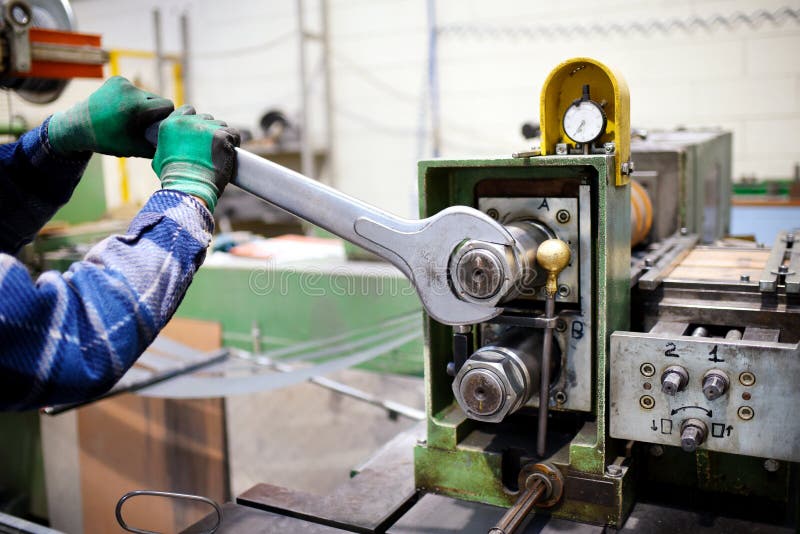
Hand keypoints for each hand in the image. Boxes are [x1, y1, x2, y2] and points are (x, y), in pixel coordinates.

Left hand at [48, 76, 173, 157]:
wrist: (78, 126)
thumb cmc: (109, 141)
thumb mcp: (136, 149)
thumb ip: (159, 146)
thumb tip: (179, 144)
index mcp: (137, 108)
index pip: (167, 105)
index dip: (166, 116)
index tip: (160, 126)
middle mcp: (131, 91)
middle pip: (157, 99)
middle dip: (154, 111)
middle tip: (143, 124)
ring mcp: (122, 83)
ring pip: (146, 94)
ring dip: (143, 104)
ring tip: (129, 117)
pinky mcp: (116, 79)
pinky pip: (134, 89)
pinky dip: (132, 98)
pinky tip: (121, 108)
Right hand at [152, 106, 240, 212]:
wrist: (189, 187)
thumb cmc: (175, 179)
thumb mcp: (160, 158)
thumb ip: (166, 145)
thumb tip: (170, 146)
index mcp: (170, 125)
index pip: (188, 110)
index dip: (196, 121)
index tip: (199, 134)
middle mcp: (187, 122)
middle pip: (206, 118)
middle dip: (209, 131)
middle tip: (210, 149)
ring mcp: (206, 128)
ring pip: (221, 125)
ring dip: (222, 137)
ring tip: (219, 153)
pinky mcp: (222, 136)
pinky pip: (234, 134)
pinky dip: (234, 143)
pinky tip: (230, 153)